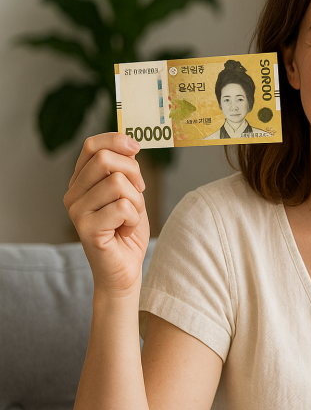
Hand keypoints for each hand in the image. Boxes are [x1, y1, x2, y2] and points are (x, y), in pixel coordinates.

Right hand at [64, 133, 149, 298]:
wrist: (124, 269)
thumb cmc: (127, 229)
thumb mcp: (130, 193)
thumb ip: (125, 170)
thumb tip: (129, 143)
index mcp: (81, 181)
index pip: (91, 145)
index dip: (116, 140)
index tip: (136, 147)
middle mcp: (73, 194)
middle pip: (105, 160)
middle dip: (133, 173)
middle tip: (139, 192)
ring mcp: (76, 211)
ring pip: (117, 183)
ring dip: (136, 201)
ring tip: (130, 218)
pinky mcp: (86, 229)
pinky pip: (123, 208)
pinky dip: (134, 219)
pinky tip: (126, 230)